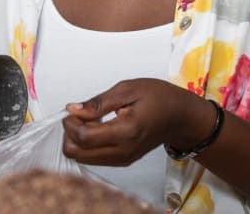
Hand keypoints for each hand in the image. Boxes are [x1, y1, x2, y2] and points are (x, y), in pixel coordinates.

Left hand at [62, 78, 193, 165]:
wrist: (179, 116)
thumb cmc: (158, 98)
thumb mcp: (128, 89)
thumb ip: (98, 102)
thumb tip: (73, 109)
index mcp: (125, 131)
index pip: (83, 138)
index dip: (70, 123)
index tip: (72, 109)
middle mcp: (122, 151)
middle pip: (78, 154)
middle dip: (70, 133)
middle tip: (79, 113)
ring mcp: (122, 159)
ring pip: (83, 158)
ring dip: (78, 139)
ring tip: (90, 118)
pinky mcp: (122, 161)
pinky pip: (94, 158)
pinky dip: (87, 144)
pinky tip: (97, 127)